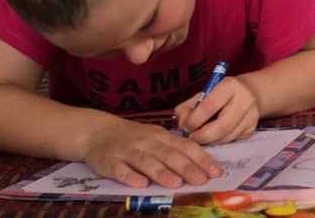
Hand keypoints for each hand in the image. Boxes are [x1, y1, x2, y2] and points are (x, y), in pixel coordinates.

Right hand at [82, 118, 221, 188]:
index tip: (215, 172)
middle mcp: (147, 142)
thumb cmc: (135, 137)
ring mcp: (128, 151)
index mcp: (162, 136)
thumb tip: (200, 165)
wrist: (98, 131)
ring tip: (176, 184)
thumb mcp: (156, 138)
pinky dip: (129, 177)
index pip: (186, 146)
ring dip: (162, 173)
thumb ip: (174, 149)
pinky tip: (140, 185)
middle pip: (169, 155)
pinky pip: (120, 170)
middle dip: (187, 168)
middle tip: (201, 180)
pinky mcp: (109, 161)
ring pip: (147, 162)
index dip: (201, 158)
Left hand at [175, 76, 259, 144]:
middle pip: (221, 127)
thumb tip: (182, 125)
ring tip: (202, 137)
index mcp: (230, 86)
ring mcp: (252, 115)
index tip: (186, 127)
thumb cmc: (221, 93)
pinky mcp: (253, 129)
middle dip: (202, 136)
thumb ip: (188, 107)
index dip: (195, 120)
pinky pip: (232, 141)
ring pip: (227, 137)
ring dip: (210, 141)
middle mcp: (245, 99)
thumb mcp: (204, 93)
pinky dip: (220, 142)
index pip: (210, 106)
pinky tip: (215, 136)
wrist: (250, 91)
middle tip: (192, 138)